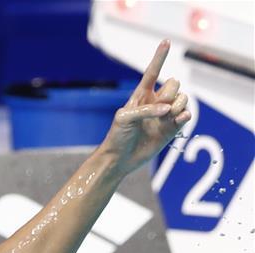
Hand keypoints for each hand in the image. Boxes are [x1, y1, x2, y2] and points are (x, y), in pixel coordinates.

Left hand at [99, 40, 190, 174]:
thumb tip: (167, 111)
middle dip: (171, 92)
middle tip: (161, 108)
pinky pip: (186, 116)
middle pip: (174, 84)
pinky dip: (186, 115)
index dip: (159, 57)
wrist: (120, 158)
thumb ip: (146, 110)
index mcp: (141, 95)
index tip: (166, 42)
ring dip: (180, 103)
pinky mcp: (171, 130)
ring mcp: (164, 116)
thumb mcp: (124, 118)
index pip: (152, 72)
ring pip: (182, 98)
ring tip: (170, 115)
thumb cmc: (117, 135)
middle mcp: (155, 102)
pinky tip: (181, 118)